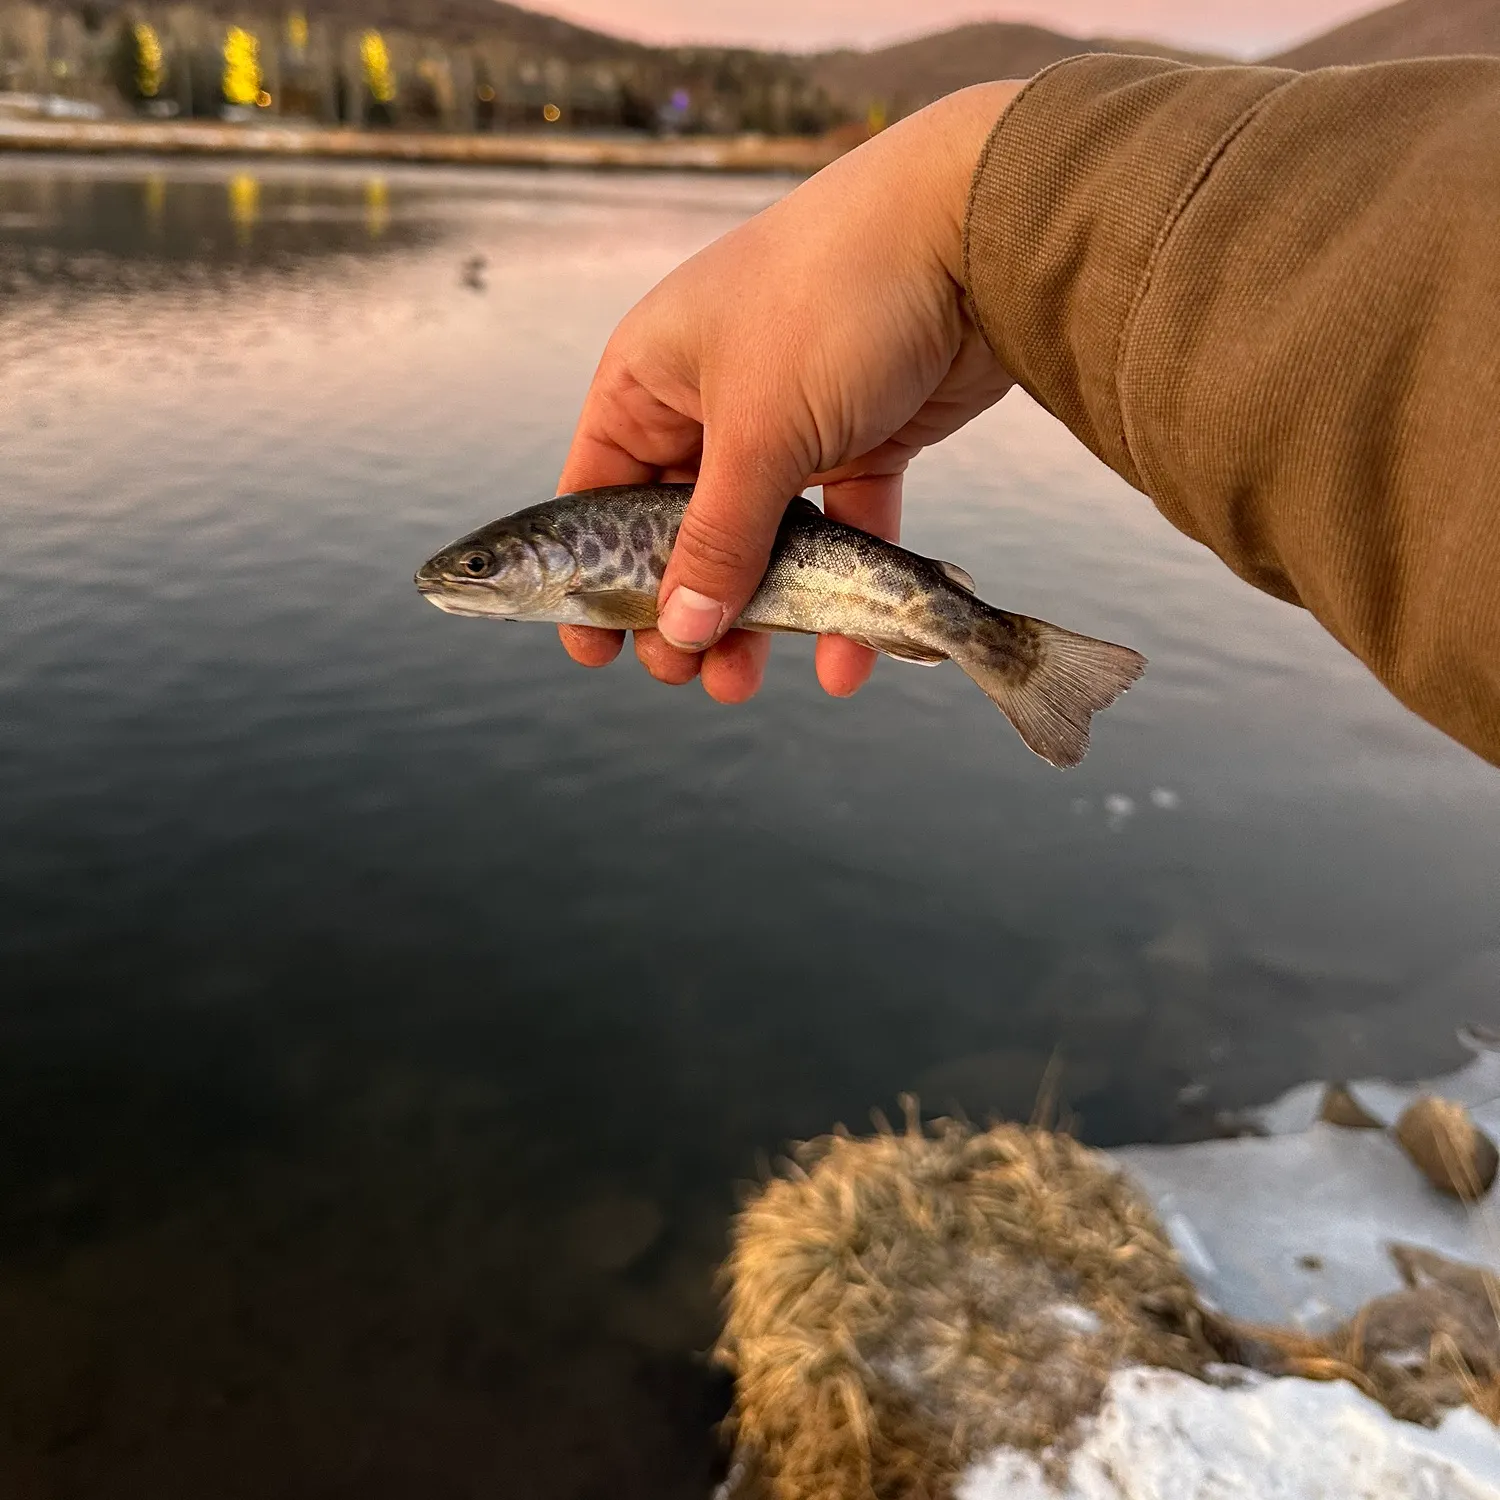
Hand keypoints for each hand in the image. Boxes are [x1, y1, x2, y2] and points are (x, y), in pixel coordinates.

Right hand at [556, 82, 1020, 702]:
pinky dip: (841, 593)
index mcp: (651, 380)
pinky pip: (839, 534)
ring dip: (757, 614)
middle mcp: (710, 403)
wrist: (977, 232)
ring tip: (746, 681)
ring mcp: (788, 425)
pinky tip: (846, 660)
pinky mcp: (862, 444)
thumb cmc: (833, 302)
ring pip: (760, 542)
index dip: (595, 579)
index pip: (600, 495)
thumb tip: (681, 629)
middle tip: (688, 672)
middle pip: (680, 532)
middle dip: (684, 609)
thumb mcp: (758, 431)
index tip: (596, 651)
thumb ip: (718, 539)